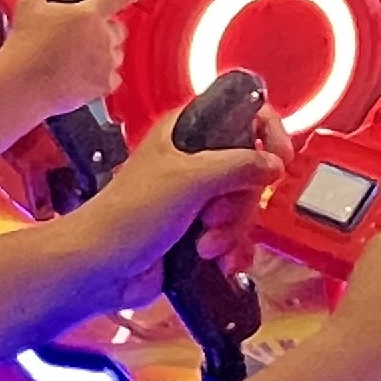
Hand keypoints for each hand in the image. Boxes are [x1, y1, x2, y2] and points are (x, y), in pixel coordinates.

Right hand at [0, 0, 138, 121]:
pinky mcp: (102, 84)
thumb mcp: (28, 6)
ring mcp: (104, 62)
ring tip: (78, 58)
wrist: (22, 83)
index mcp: (88, 14)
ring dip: (103, 53)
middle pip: (118, 29)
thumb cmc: (25, 46)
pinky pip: (111, 77)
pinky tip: (81, 75)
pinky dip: (101, 75)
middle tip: (84, 35)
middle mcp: (102, 37)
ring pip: (116, 53)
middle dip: (105, 30)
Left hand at [69, 106, 282, 303]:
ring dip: (232, 230)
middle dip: (240, 200)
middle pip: (250, 168)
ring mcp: (196, 197)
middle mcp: (192, 161)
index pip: (241, 113)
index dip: (267, 131)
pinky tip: (221, 259)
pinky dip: (232, 249)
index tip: (278, 156)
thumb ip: (240, 165)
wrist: (102, 267)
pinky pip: (235, 235)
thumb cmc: (126, 216)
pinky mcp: (198, 229)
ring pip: (244, 206)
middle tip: (215, 212)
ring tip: (206, 242)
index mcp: (185, 132)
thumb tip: (272, 164)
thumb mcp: (190, 179)